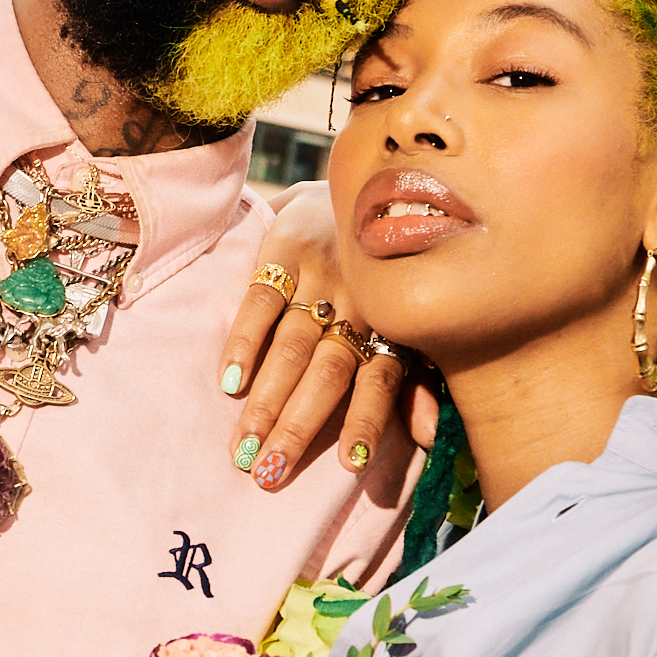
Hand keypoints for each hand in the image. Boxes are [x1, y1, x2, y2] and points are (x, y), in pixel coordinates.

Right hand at [220, 185, 425, 493]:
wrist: (360, 185)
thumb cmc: (385, 275)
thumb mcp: (409, 321)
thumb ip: (414, 381)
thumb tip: (427, 439)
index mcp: (393, 325)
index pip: (381, 381)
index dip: (366, 421)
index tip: (349, 465)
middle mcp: (361, 302)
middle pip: (328, 373)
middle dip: (297, 426)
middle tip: (269, 472)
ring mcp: (323, 275)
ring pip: (292, 346)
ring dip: (265, 398)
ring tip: (243, 445)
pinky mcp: (286, 249)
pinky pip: (262, 300)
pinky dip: (244, 341)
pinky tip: (228, 382)